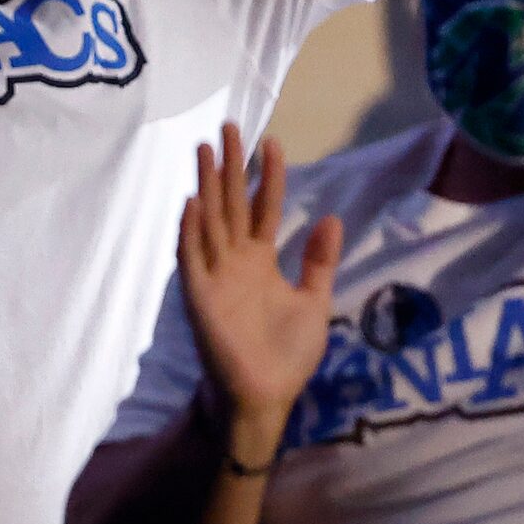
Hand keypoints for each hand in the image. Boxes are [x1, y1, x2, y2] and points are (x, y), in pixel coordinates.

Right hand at [179, 126, 342, 436]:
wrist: (266, 395)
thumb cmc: (286, 353)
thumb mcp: (315, 299)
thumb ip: (319, 260)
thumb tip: (332, 217)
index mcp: (261, 261)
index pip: (263, 208)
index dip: (266, 176)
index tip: (270, 142)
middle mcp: (235, 263)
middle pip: (230, 204)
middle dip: (229, 167)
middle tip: (228, 127)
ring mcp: (215, 278)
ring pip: (208, 222)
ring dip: (206, 187)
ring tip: (204, 150)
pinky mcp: (200, 299)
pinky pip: (192, 261)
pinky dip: (190, 233)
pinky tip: (192, 204)